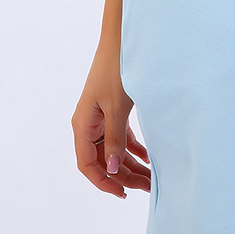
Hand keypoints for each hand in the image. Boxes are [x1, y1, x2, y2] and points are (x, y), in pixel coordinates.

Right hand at [72, 50, 150, 198]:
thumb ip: (114, 139)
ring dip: (130, 164)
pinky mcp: (111, 110)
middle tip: (148, 187)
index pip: (87, 164)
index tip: (122, 193)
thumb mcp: (117, 107)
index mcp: (82, 124)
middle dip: (124, 175)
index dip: (103, 182)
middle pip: (102, 160)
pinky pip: (120, 136)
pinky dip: (134, 148)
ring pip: (113, 150)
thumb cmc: (117, 70)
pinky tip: (148, 158)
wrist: (123, 39)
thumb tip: (110, 169)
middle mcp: (88, 123)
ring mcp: (99, 117)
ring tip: (151, 178)